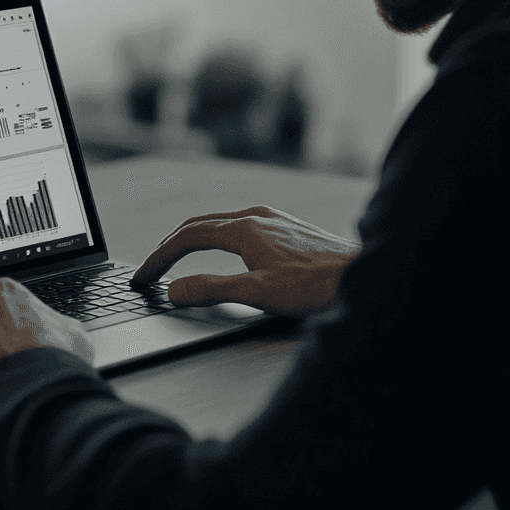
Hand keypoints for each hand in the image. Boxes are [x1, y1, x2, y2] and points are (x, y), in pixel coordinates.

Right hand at [131, 205, 360, 318]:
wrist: (365, 277)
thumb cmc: (318, 287)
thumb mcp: (258, 294)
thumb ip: (212, 290)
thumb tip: (174, 289)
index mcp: (244, 228)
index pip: (187, 237)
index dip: (160, 257)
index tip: (143, 277)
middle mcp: (255, 216)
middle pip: (198, 225)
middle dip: (169, 246)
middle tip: (150, 268)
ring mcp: (272, 219)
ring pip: (218, 223)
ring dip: (191, 239)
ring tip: (175, 257)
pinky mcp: (286, 228)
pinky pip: (237, 226)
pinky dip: (215, 238)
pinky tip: (221, 250)